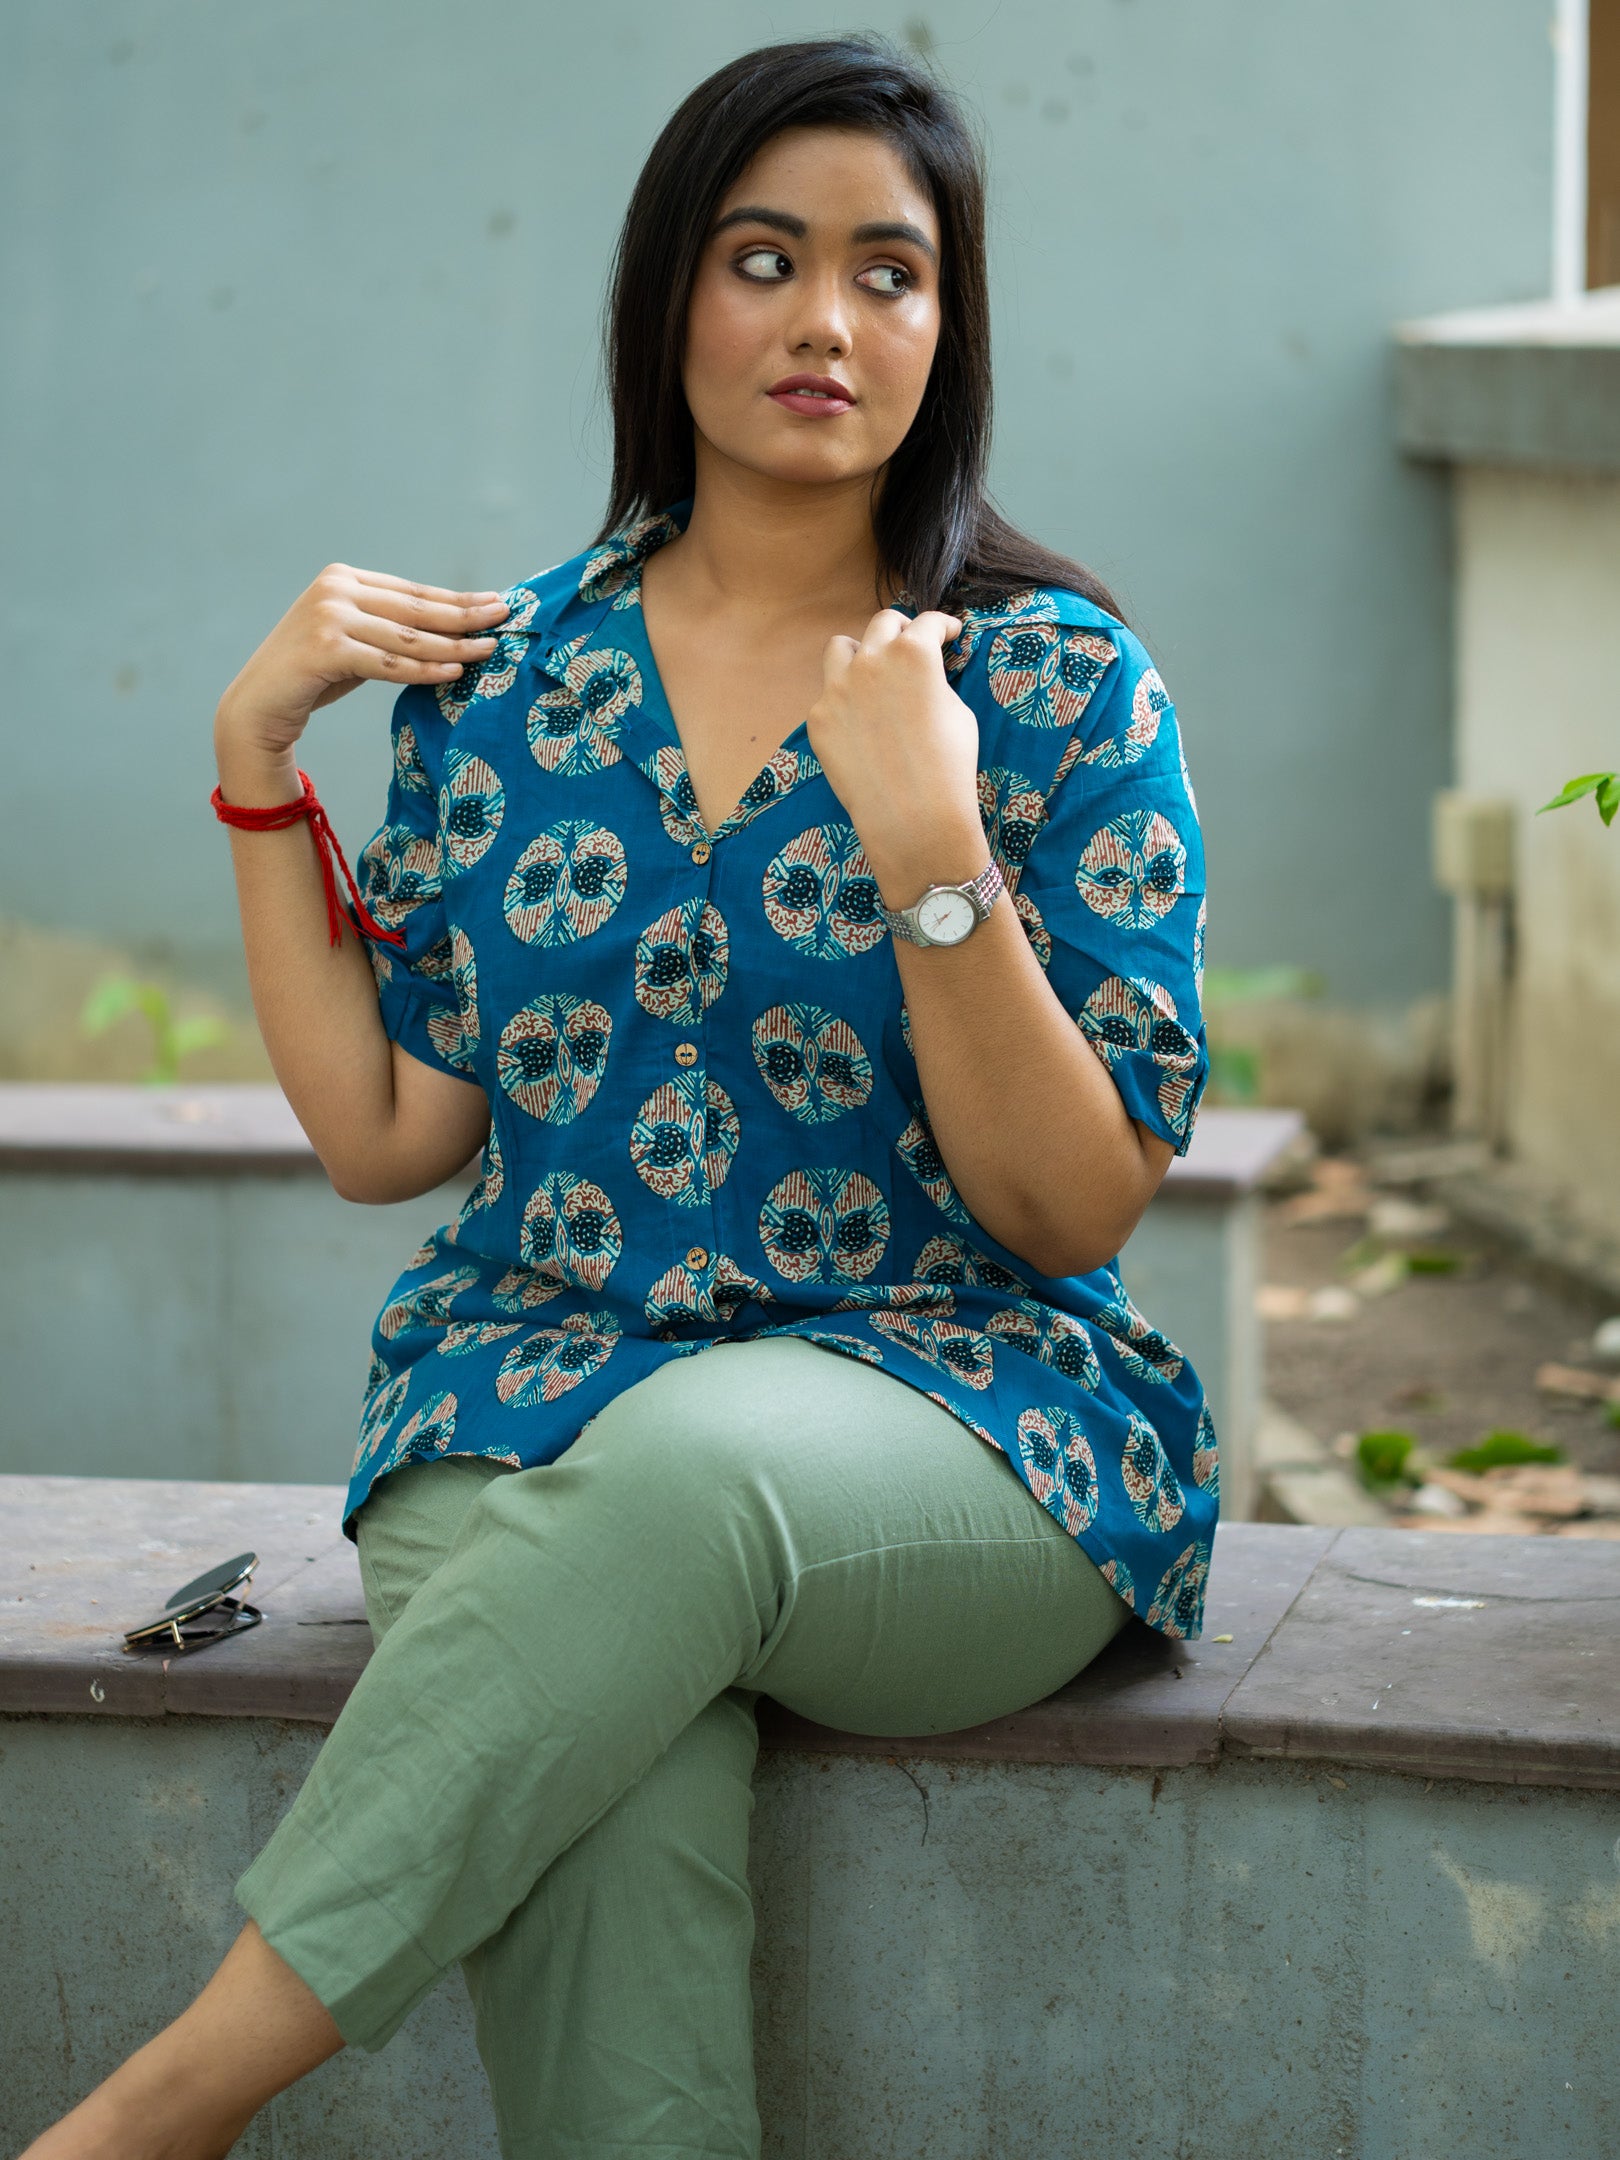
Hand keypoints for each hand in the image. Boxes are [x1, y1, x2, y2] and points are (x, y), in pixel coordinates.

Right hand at [215, 566, 510, 763]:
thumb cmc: (312, 676)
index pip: (413, 591)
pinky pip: (388, 662)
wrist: (258, 705)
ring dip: (453, 645)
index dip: (455, 599)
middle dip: (464, 614)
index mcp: (344, 579)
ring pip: (407, 636)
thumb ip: (389, 628)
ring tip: (489, 649)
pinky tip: (454, 670)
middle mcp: (335, 589)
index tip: (494, 602)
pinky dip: (423, 668)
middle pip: (416, 608)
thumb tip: (453, 630)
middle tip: (505, 618)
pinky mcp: (325, 648)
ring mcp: (329, 617)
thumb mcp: (354, 641)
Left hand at [806, 608, 985, 901]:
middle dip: (901, 629)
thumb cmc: (949, 764)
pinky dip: (846, 703)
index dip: (943, 625)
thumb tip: (924, 675)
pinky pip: (830, 697)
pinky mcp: (819, 719)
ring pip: (840, 647)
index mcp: (913, 652)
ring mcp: (837, 688)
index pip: (929, 622)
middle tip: (912, 644)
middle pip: (882, 623)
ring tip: (872, 674)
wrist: (913, 815)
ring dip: (860, 653)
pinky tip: (861, 727)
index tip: (949, 633)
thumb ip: (935, 681)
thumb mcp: (957, 711)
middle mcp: (870, 660)